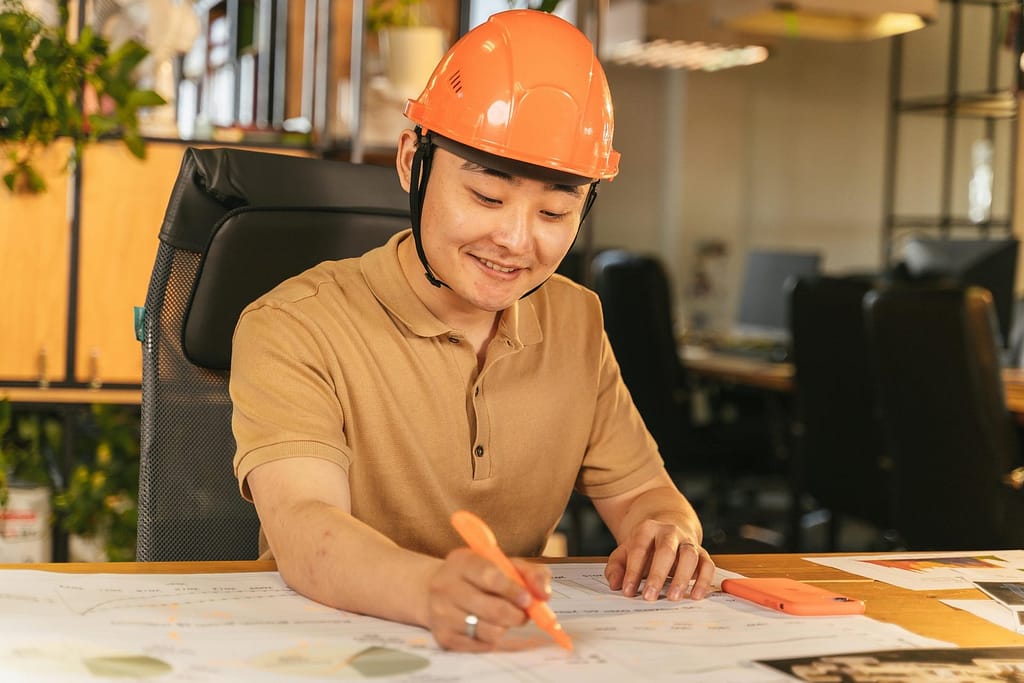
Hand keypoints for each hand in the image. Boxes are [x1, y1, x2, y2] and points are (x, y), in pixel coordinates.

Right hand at [424, 547, 551, 651]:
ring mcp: (441, 613)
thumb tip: (544, 595)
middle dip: (517, 615)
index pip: (490, 576)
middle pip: (492, 609)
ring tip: (505, 619)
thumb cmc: (479, 575)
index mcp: (462, 561)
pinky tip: (489, 626)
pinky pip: (480, 646)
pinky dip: (492, 639)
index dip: (513, 590)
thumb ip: (531, 574)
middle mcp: (445, 586)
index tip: (528, 599)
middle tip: (523, 613)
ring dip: (506, 627)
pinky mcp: (442, 636)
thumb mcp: (504, 564)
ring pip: (489, 631)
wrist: (437, 589)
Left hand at [604, 518, 714, 600]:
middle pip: (666, 550)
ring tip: (673, 598)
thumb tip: (615, 584)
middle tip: (649, 597)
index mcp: (647, 529)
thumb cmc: (644, 546)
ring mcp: (688, 541)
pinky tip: (695, 596)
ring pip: (689, 556)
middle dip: (657, 575)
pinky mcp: (702, 553)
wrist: (667, 529)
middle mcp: (670, 532)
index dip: (632, 571)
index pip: (639, 548)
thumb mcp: (625, 552)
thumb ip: (617, 567)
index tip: (627, 591)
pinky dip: (704, 581)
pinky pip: (707, 565)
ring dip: (682, 578)